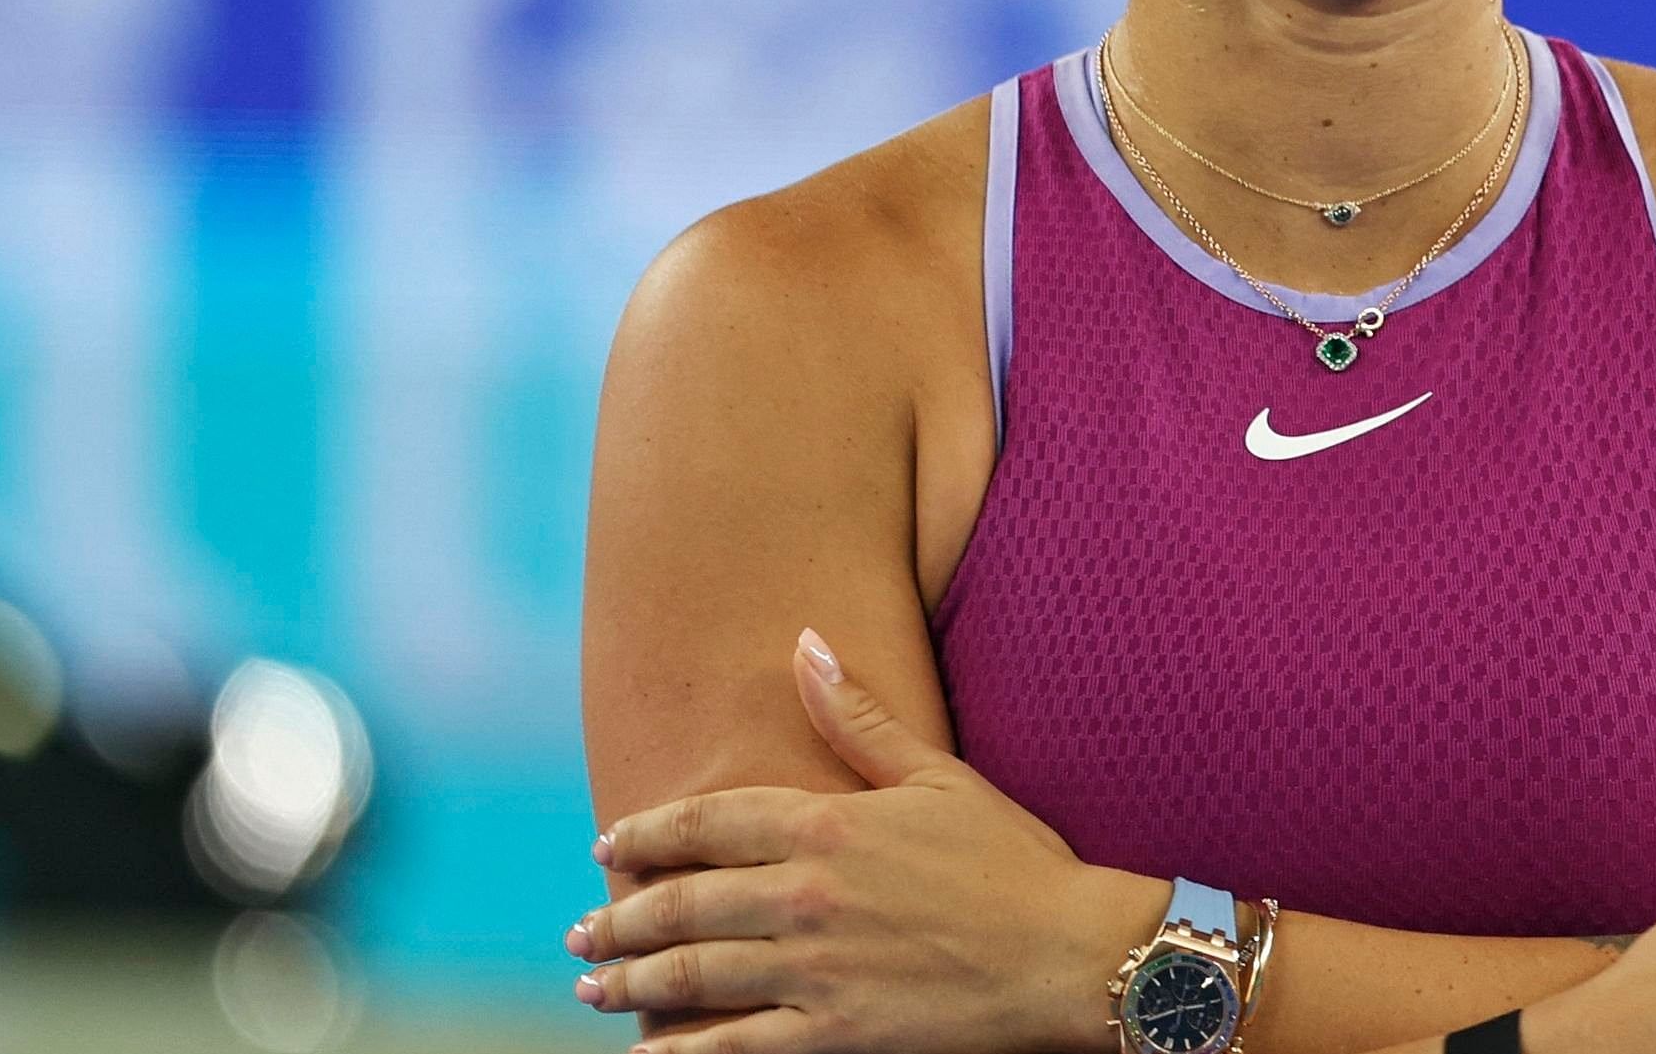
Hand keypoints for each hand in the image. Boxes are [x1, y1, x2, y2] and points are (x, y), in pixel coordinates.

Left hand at [570, 627, 1147, 1052]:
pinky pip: (736, 1052)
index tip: (606, 845)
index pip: (703, 823)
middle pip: (680, 905)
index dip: (644, 835)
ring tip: (594, 985)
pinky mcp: (835, 1036)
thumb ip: (858, 716)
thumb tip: (805, 643)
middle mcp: (804, 896)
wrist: (1073, 955)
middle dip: (619, 918)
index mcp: (825, 824)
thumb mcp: (938, 774)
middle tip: (581, 928)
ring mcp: (814, 971)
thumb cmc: (1013, 862)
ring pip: (693, 977)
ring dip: (631, 982)